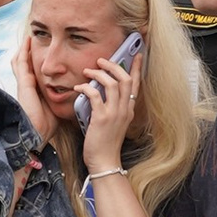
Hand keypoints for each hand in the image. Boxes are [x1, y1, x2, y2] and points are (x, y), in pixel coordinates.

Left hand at [77, 50, 140, 174]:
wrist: (104, 162)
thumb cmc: (105, 143)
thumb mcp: (115, 122)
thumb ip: (112, 106)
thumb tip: (99, 90)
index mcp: (129, 109)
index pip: (136, 84)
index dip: (137, 68)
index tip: (138, 54)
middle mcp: (125, 110)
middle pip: (126, 79)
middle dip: (114, 66)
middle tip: (102, 61)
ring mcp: (115, 114)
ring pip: (113, 84)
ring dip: (99, 74)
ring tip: (88, 71)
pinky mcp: (102, 118)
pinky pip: (95, 95)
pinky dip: (86, 87)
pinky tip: (79, 87)